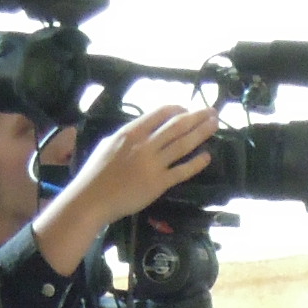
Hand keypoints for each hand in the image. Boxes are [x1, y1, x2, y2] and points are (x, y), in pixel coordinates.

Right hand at [32, 106, 216, 267]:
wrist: (92, 198)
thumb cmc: (95, 173)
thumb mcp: (108, 144)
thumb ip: (127, 136)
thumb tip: (142, 131)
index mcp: (131, 132)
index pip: (160, 114)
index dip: (178, 110)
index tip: (188, 109)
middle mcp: (145, 144)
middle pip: (177, 126)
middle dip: (197, 116)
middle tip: (213, 111)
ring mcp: (153, 164)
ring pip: (183, 144)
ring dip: (201, 132)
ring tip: (215, 125)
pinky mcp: (159, 184)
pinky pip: (182, 171)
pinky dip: (196, 163)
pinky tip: (207, 156)